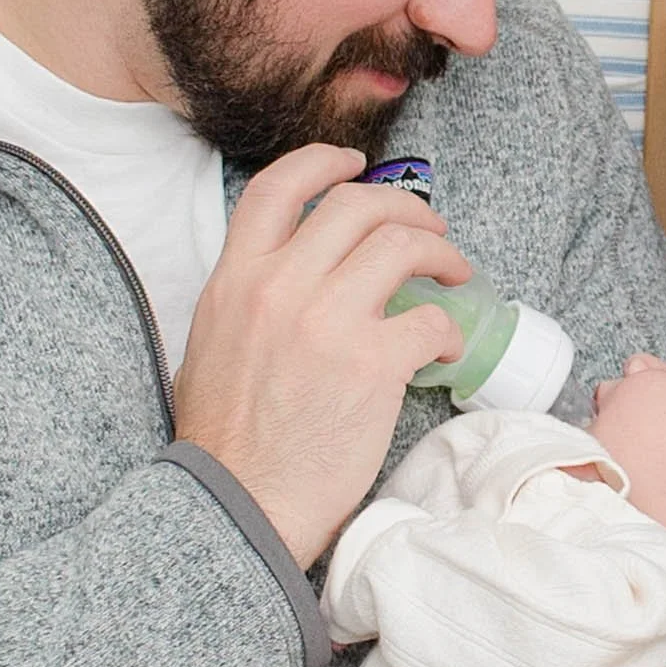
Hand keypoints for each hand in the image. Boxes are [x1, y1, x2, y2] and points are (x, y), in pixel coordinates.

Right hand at [173, 144, 470, 567]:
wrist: (239, 504)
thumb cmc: (226, 441)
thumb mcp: (210, 346)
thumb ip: (246, 299)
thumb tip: (288, 277)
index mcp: (235, 279)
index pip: (278, 187)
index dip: (324, 162)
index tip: (356, 163)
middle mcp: (280, 287)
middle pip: (357, 205)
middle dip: (407, 207)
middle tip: (432, 228)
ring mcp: (328, 322)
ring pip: (403, 246)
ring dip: (442, 254)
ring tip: (455, 275)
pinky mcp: (374, 364)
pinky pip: (431, 319)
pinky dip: (450, 329)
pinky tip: (448, 349)